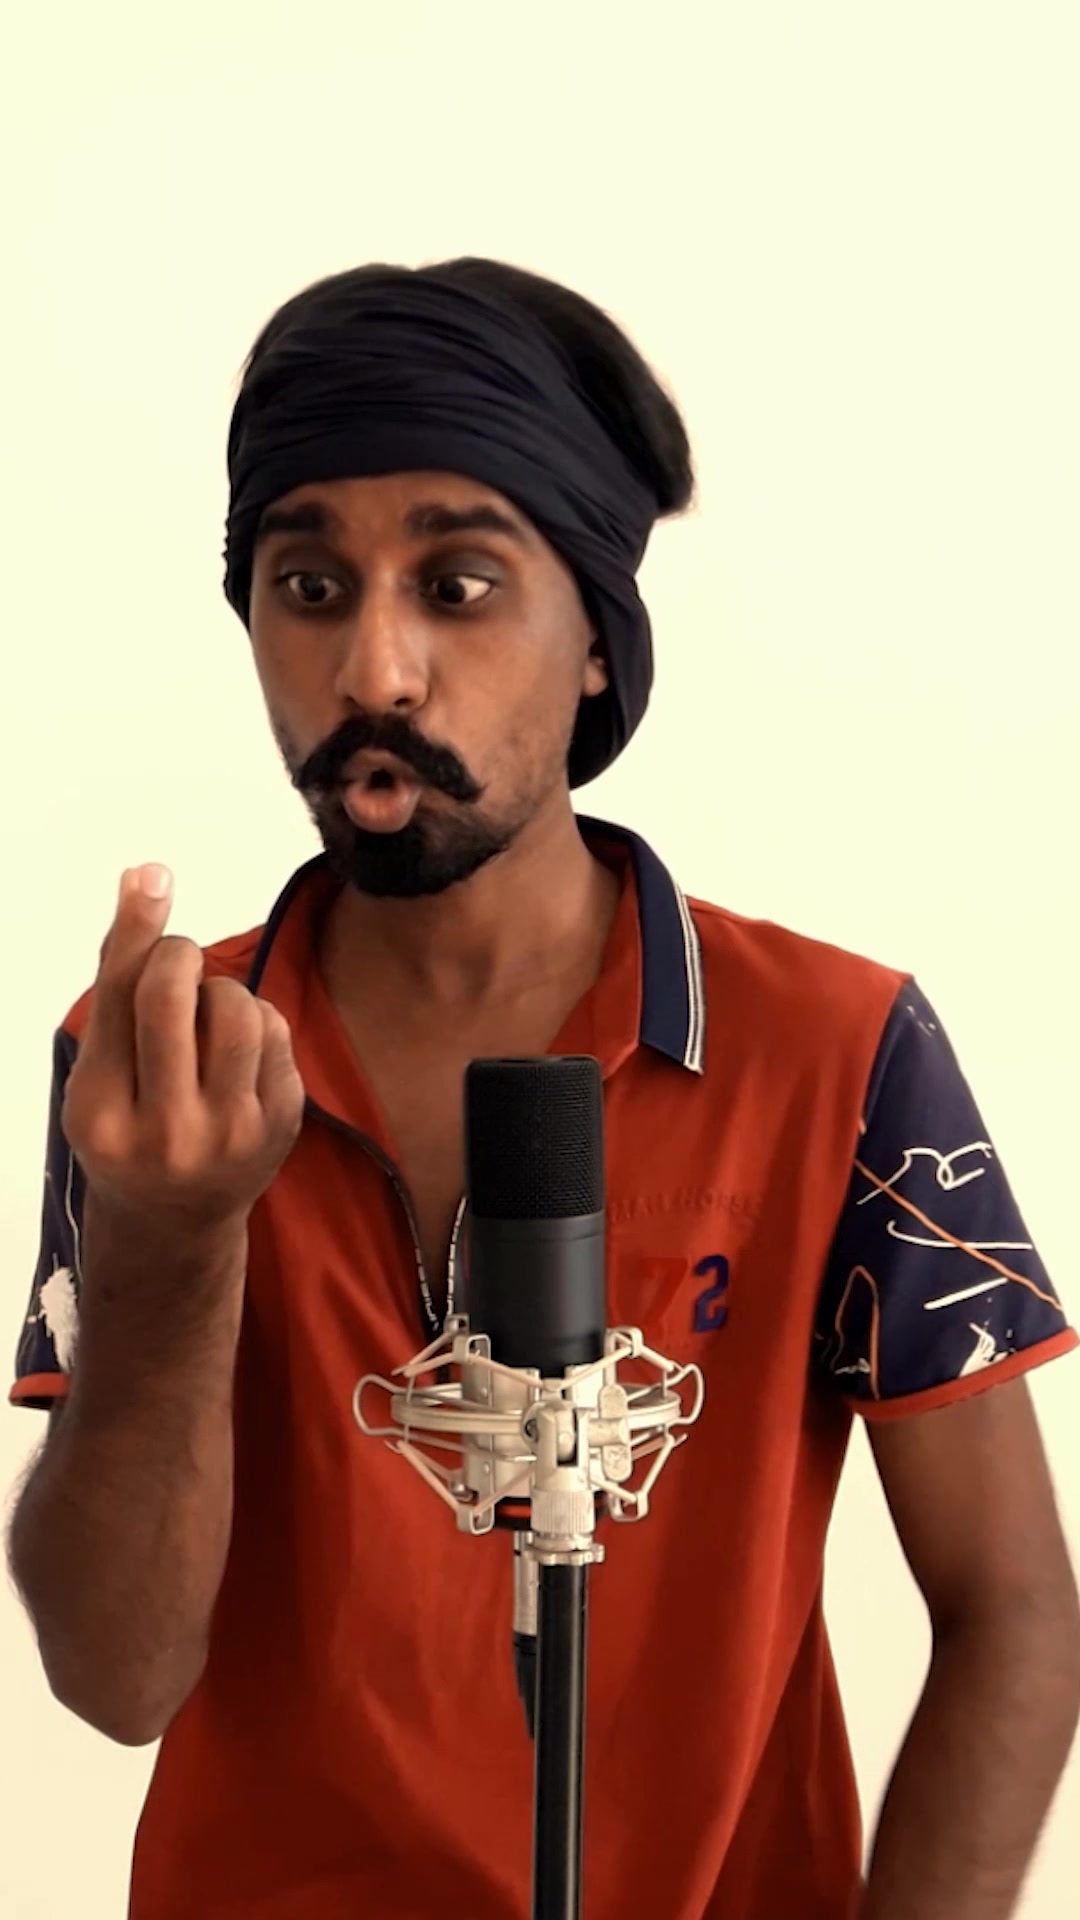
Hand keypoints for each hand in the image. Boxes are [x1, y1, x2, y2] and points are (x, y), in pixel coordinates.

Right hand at [62, 864, 304, 1231]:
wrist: (175, 1219)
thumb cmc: (128, 1129)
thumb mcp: (99, 1073)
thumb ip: (117, 982)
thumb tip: (144, 876)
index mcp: (103, 1114)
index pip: (121, 997)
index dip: (140, 929)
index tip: (153, 876)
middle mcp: (165, 1131)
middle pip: (174, 994)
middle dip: (177, 955)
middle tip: (175, 961)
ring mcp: (231, 1134)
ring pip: (236, 1006)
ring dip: (219, 990)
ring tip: (204, 1017)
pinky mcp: (281, 1125)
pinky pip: (274, 1030)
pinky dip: (254, 1022)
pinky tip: (234, 1051)